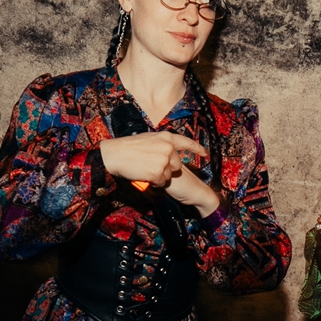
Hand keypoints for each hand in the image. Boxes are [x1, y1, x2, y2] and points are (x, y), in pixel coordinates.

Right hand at [99, 132, 217, 214]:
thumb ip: (162, 144)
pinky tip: (144, 175)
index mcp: (166, 137)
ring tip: (145, 169)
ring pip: (170, 174)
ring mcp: (164, 160)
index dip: (196, 148)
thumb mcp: (148, 139)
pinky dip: (154, 182)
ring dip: (160, 175)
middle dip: (168, 168)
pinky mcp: (158, 172)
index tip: (205, 153)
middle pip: (177, 164)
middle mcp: (168, 148)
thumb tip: (169, 152)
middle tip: (151, 165)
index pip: (186, 142)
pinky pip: (162, 182)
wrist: (115, 154)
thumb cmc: (127, 147)